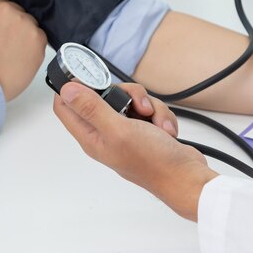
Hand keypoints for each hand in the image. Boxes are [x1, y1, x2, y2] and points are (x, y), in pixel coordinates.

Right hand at [0, 0, 47, 100]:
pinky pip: (40, 38)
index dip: (2, 17)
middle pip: (19, 12)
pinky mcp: (39, 37)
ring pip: (31, 25)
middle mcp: (8, 9)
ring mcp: (26, 22)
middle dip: (15, 25)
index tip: (1, 26)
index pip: (2, 2)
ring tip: (14, 52)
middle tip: (8, 42)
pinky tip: (23, 57)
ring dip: (26, 35)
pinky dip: (35, 47)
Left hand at [53, 82, 216, 220]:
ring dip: (150, 107)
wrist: (185, 176)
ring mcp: (128, 131)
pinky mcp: (146, 130)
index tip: (91, 77)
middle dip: (126, 94)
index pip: (66, 106)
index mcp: (92, 136)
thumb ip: (92, 109)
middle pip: (105, 96)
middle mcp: (107, 132)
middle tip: (138, 106)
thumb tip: (67, 90)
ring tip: (156, 125)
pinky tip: (165, 132)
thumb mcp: (119, 130)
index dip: (73, 87)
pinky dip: (160, 116)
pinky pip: (150, 109)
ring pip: (132, 100)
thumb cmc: (153, 162)